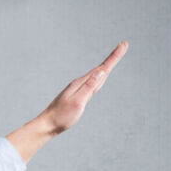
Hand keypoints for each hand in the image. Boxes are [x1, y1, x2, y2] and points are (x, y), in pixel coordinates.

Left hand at [6, 41, 127, 162]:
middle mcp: (79, 83)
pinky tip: (100, 75)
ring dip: (107, 65)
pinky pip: (92, 82)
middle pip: (100, 68)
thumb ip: (89, 87)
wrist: (46, 125)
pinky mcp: (77, 95)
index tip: (124, 44)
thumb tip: (101, 72)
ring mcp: (78, 89)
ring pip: (96, 74)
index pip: (102, 68)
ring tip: (115, 56)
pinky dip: (99, 76)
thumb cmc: (61, 116)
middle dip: (113, 57)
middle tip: (124, 45)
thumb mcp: (77, 102)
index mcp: (81, 83)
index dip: (114, 57)